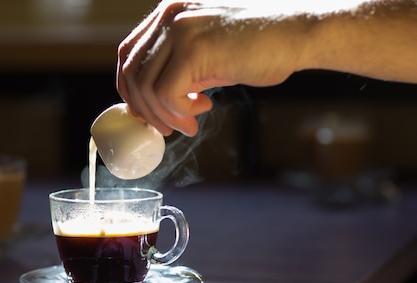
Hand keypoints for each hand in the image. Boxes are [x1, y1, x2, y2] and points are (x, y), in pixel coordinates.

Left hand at [117, 1, 302, 136]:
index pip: (127, 54)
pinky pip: (167, 93)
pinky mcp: (195, 48)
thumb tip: (149, 102)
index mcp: (168, 14)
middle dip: (145, 109)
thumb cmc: (257, 47)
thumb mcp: (205, 55)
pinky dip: (180, 112)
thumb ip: (175, 70)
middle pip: (131, 72)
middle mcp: (169, 16)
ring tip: (188, 123)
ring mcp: (180, 29)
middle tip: (166, 127)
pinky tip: (202, 111)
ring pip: (146, 87)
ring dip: (165, 115)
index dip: (130, 89)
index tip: (145, 112)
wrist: (297, 34)